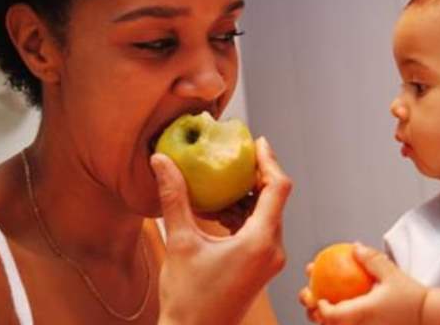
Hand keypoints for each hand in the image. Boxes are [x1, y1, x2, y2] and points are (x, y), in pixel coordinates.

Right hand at [151, 137, 291, 324]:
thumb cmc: (188, 298)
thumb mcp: (180, 242)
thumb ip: (174, 198)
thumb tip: (161, 161)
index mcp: (261, 241)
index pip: (278, 188)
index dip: (269, 160)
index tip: (256, 141)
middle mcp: (273, 250)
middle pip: (275, 199)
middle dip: (256, 174)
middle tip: (235, 154)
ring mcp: (270, 260)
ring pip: (268, 215)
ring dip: (247, 196)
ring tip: (223, 178)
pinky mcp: (261, 267)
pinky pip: (260, 230)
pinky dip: (243, 215)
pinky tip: (219, 208)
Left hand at [299, 243, 426, 324]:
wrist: (430, 317)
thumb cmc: (412, 298)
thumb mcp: (391, 273)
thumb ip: (371, 259)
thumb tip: (354, 247)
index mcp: (362, 314)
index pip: (331, 315)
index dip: (318, 306)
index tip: (314, 293)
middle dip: (313, 312)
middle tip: (307, 296)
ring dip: (325, 318)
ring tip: (320, 302)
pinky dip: (342, 320)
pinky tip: (342, 305)